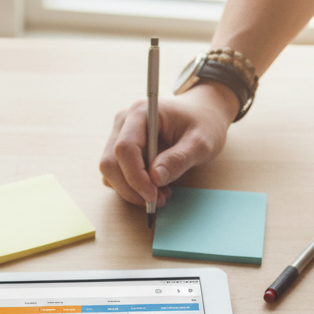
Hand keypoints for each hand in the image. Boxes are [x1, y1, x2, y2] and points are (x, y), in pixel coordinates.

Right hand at [99, 81, 237, 207]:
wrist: (202, 113)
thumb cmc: (203, 123)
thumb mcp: (201, 143)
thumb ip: (179, 159)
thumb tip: (154, 178)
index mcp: (141, 112)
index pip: (124, 148)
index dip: (135, 177)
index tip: (153, 195)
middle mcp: (124, 122)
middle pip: (110, 163)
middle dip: (130, 188)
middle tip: (157, 201)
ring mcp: (119, 135)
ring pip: (110, 172)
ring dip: (130, 190)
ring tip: (160, 193)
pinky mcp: (121, 149)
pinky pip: (115, 174)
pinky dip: (131, 187)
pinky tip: (154, 186)